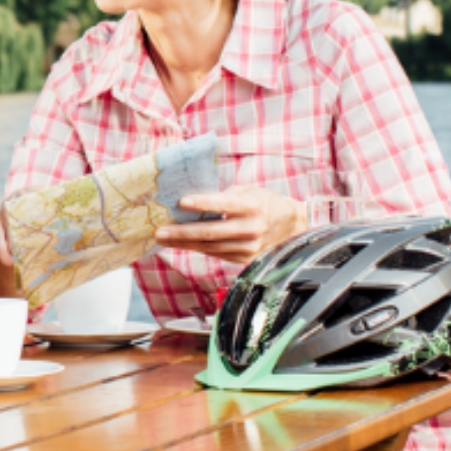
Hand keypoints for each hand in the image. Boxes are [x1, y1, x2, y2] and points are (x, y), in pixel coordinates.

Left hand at [155, 185, 306, 265]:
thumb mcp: (247, 191)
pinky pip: (215, 253)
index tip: (181, 202)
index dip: (202, 203)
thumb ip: (224, 197)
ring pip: (210, 246)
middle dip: (182, 232)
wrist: (290, 226)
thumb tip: (191, 202)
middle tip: (160, 231)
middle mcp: (251, 228)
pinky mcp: (244, 259)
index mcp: (253, 206)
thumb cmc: (263, 203)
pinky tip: (180, 244)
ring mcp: (249, 247)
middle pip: (211, 232)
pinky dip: (196, 248)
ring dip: (184, 243)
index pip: (224, 204)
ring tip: (163, 239)